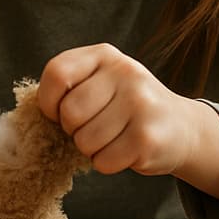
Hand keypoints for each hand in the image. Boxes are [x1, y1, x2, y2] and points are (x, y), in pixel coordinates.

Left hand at [37, 44, 218, 197]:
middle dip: (73, 130)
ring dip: (92, 149)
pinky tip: (125, 151)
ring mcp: (140, 104)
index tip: (58, 112)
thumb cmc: (127, 107)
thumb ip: (72, 86)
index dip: (49, 101)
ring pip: (85, 141)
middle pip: (70, 113)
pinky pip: (104, 161)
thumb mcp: (103, 81)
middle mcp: (126, 73)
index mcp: (106, 55)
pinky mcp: (147, 137)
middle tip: (93, 128)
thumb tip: (37, 113)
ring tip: (113, 138)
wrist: (181, 127)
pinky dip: (108, 163)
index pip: (57, 73)